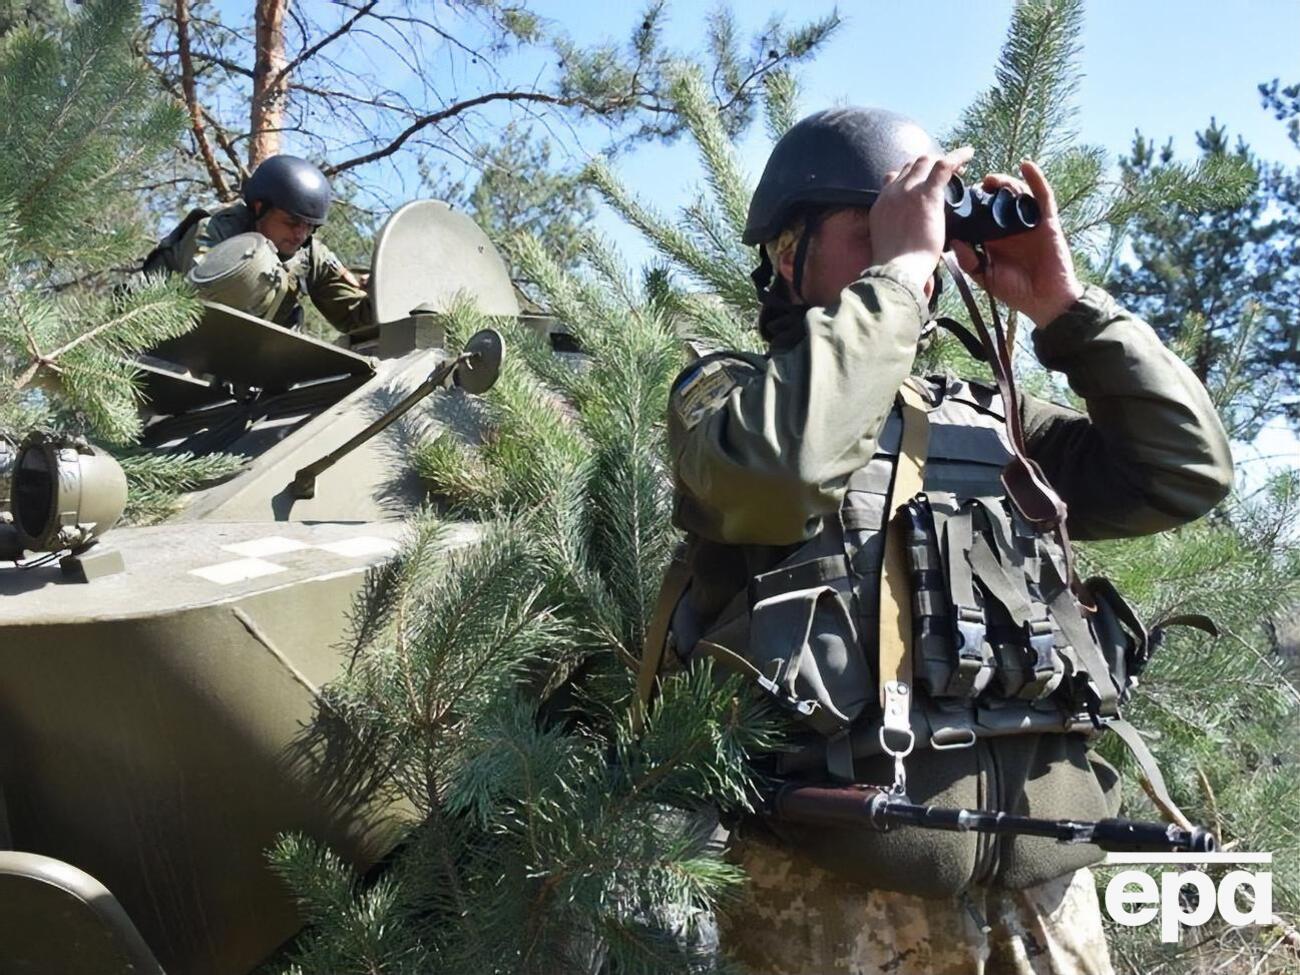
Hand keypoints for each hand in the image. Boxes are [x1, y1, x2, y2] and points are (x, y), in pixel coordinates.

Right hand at [871, 146, 973, 295]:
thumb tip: (909, 240)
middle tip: (945, 173)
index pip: (893, 178)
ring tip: (959, 165)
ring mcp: (907, 191)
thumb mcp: (889, 243)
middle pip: (910, 165)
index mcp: (882, 204)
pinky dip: (958, 156)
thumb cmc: (895, 267)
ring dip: (941, 160)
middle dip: (928, 164)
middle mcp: (892, 192)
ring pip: (925, 161)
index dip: (911, 175)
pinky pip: (944, 165)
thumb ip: (898, 232)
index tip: (923, 182)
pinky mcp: (926, 195)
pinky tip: (969, 154)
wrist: (896, 270)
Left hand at [951, 160, 1083, 328]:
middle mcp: (1009, 228)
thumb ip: (969, 261)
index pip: (978, 216)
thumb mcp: (986, 277)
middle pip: (995, 201)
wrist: (1046, 301)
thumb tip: (954, 241)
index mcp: (992, 240)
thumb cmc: (1015, 292)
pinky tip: (1026, 165)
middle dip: (983, 191)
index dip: (967, 206)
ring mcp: (1028, 222)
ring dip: (1004, 182)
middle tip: (969, 186)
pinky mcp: (1047, 220)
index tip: (952, 197)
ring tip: (990, 180)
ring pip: (1015, 194)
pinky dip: (1035, 179)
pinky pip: (1043, 196)